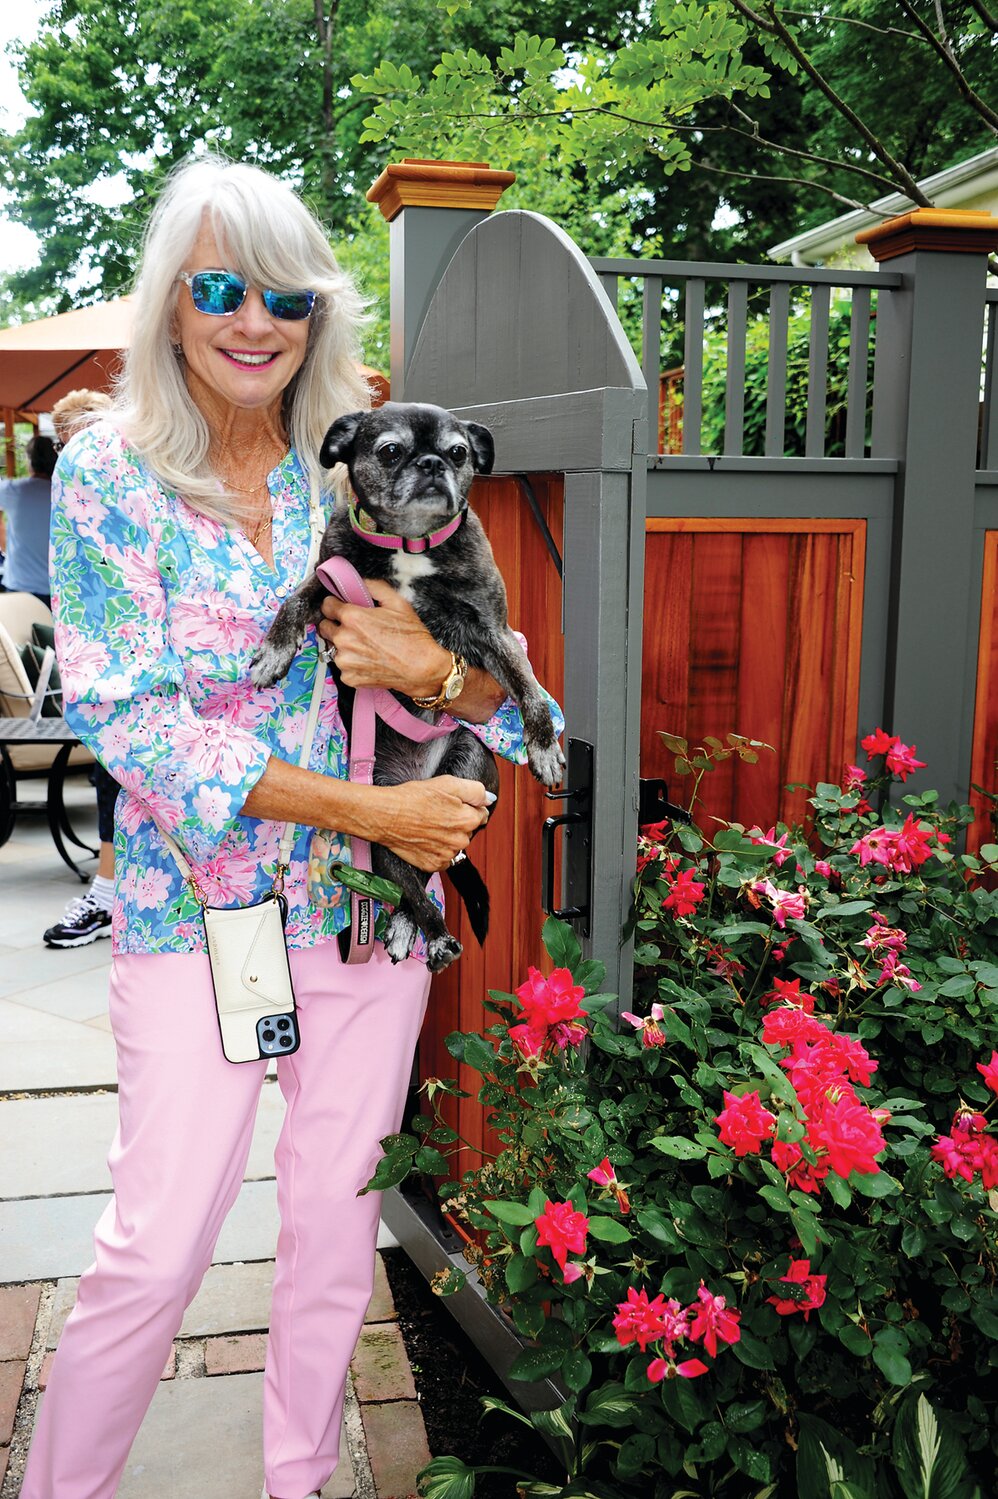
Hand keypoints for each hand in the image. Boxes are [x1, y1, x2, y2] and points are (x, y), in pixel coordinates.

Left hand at [318, 579, 449, 697]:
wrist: (421, 668)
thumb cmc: (412, 636)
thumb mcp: (397, 602)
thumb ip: (374, 586)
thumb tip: (359, 582)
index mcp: (352, 618)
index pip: (326, 606)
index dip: (335, 605)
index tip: (342, 608)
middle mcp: (343, 639)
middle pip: (325, 627)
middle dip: (336, 625)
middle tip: (356, 628)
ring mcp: (344, 661)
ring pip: (333, 648)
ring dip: (344, 646)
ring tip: (366, 647)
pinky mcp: (348, 678)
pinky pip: (342, 666)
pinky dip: (352, 664)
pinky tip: (369, 661)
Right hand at [355, 775, 491, 871]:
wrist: (385, 816)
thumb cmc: (412, 798)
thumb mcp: (447, 783)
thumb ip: (475, 791)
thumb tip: (489, 799)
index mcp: (468, 820)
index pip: (481, 813)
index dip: (467, 806)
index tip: (451, 803)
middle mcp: (461, 841)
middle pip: (468, 830)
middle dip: (458, 821)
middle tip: (437, 812)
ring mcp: (447, 855)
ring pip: (455, 844)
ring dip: (447, 836)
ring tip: (428, 825)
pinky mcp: (433, 864)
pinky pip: (443, 857)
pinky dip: (437, 849)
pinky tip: (425, 837)